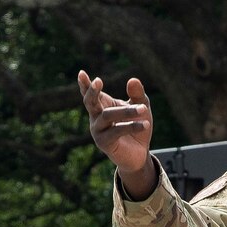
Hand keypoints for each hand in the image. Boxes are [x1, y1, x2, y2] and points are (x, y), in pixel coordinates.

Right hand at [77, 70, 154, 192]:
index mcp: (102, 107)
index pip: (91, 94)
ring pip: (108, 116)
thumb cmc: (137, 128)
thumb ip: (137, 95)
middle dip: (93, 92)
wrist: (139, 154)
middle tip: (98, 81)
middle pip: (90, 102)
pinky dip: (132, 126)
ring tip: (144, 109)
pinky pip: (117, 131)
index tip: (81, 73)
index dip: (85, 85)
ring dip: (126, 111)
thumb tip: (132, 80)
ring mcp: (98, 131)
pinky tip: (145, 125)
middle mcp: (96, 118)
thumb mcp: (142, 108)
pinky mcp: (104, 143)